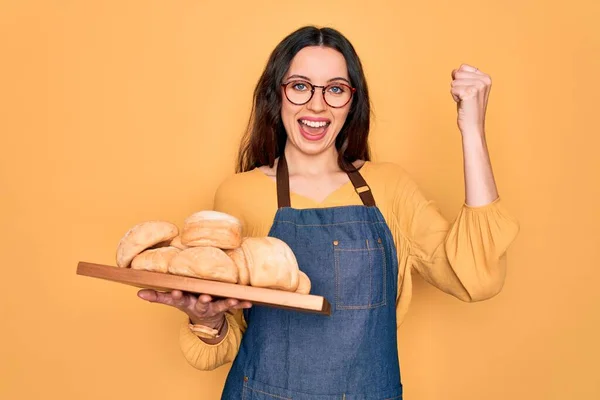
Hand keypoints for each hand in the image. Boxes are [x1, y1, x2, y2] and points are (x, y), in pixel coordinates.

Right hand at [137, 289, 251, 326]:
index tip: (175, 291)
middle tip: (205, 297)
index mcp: (185, 300)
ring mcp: (212, 307)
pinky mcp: (224, 306)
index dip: (175, 295)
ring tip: (233, 300)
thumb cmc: (188, 301)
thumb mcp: (173, 299)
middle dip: (203, 300)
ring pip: (220, 305)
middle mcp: (198, 304)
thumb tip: (138, 293)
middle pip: (200, 302)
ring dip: (226, 303)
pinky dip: (242, 303)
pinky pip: (234, 304)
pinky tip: (250, 301)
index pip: (177, 298)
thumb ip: (157, 296)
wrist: (205, 320)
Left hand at [451, 64, 491, 134]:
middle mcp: (484, 80)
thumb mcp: (469, 89)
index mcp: (486, 77)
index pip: (463, 67)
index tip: (468, 91)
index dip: (460, 80)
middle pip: (458, 73)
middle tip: (466, 98)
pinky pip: (453, 89)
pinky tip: (463, 104)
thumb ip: (463, 78)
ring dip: (456, 92)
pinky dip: (454, 97)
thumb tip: (454, 70)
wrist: (473, 126)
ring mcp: (478, 86)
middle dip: (457, 86)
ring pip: (454, 82)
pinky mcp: (470, 93)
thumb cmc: (469, 109)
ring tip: (465, 101)